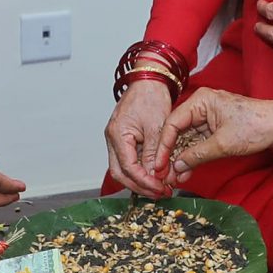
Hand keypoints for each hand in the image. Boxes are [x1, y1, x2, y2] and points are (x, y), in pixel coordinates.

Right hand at [105, 80, 177, 197]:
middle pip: (120, 173)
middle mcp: (112, 138)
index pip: (127, 168)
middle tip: (159, 193)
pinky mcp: (123, 138)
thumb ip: (154, 153)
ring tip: (159, 187)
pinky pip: (128, 159)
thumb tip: (156, 176)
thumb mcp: (157, 127)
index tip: (160, 188)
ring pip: (123, 169)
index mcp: (118, 134)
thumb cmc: (152, 96)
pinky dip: (140, 169)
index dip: (144, 182)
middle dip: (139, 186)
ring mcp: (116, 139)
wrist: (149, 80)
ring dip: (140, 180)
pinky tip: (154, 174)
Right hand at [153, 89, 272, 185]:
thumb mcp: (222, 144)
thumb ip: (196, 155)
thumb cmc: (256, 127)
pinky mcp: (215, 127)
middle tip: (163, 174)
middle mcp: (201, 106)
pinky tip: (186, 172)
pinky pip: (198, 142)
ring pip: (187, 139)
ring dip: (181, 158)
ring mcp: (208, 116)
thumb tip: (176, 167)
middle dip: (171, 154)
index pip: (172, 123)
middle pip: (178, 131)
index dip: (164, 146)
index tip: (158, 164)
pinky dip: (193, 156)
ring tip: (173, 178)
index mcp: (200, 101)